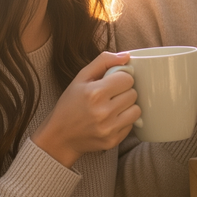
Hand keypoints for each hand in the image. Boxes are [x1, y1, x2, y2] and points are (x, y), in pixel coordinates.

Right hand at [31, 51, 140, 167]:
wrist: (59, 137)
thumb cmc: (70, 104)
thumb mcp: (81, 78)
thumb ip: (103, 61)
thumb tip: (126, 56)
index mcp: (95, 93)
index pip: (127, 79)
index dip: (120, 79)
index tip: (112, 83)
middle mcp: (103, 112)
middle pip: (133, 94)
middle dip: (124, 92)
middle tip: (111, 96)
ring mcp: (108, 129)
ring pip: (136, 110)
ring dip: (127, 107)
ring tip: (113, 107)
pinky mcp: (112, 141)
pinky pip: (132, 125)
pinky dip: (124, 121)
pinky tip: (111, 120)